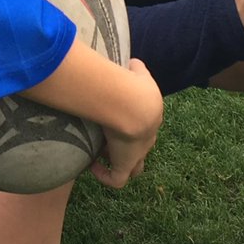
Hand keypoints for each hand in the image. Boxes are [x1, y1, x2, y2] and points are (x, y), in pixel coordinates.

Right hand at [90, 58, 162, 189]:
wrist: (133, 105)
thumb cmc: (134, 87)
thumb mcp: (137, 72)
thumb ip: (135, 67)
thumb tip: (129, 64)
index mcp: (151, 118)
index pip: (146, 126)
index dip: (133, 125)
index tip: (116, 119)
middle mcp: (147, 139)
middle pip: (141, 149)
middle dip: (128, 146)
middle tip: (109, 138)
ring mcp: (137, 155)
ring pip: (134, 168)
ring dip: (120, 164)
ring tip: (100, 154)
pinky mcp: (125, 165)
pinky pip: (117, 180)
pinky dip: (105, 176)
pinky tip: (92, 167)